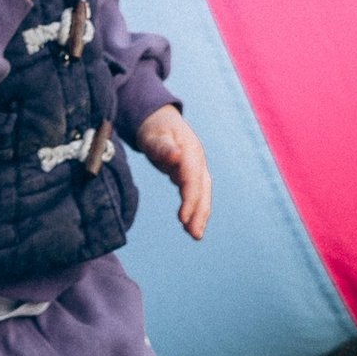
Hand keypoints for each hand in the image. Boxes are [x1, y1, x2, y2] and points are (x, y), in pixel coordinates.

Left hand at [135, 104, 212, 240]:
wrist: (160, 119)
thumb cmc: (154, 128)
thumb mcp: (154, 135)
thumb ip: (162, 146)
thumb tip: (175, 156)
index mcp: (189, 151)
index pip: (192, 179)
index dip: (190, 199)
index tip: (183, 219)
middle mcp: (197, 160)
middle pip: (202, 189)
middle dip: (200, 212)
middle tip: (195, 235)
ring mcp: (197, 167)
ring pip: (202, 194)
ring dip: (200, 215)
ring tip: (195, 235)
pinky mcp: (192, 174)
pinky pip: (196, 194)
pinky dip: (194, 209)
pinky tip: (189, 225)